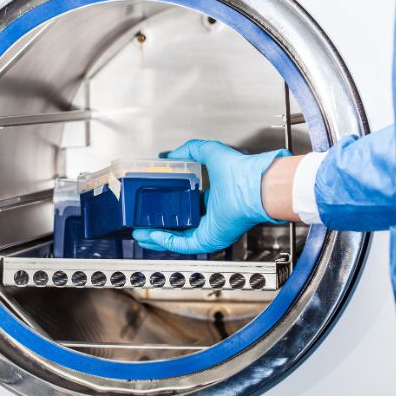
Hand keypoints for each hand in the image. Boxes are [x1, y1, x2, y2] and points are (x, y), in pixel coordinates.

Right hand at [132, 140, 290, 253]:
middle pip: (180, 226)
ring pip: (179, 239)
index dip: (169, 208)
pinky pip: (183, 245)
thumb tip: (170, 154)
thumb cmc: (241, 170)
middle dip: (158, 227)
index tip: (154, 206)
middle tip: (142, 224)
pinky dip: (166, 241)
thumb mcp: (209, 152)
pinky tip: (153, 235)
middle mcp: (212, 217)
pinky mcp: (209, 239)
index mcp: (214, 199)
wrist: (254, 185)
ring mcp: (210, 230)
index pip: (188, 207)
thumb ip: (190, 150)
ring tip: (141, 234)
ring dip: (158, 238)